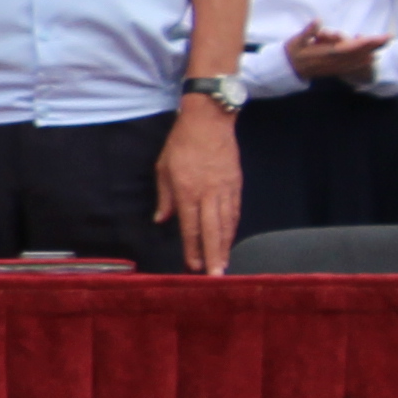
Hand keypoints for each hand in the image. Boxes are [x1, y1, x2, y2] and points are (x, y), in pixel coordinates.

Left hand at [155, 103, 239, 274]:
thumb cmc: (181, 143)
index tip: (193, 267)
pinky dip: (232, 228)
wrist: (209, 121)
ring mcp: (224, 189)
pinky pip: (235, 211)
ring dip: (225, 246)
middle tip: (216, 276)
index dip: (192, 249)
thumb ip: (164, 197)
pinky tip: (230, 239)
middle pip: (212, 231)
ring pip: (227, 224)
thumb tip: (161, 219)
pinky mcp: (236, 184)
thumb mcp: (163, 168)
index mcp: (187, 191)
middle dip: (213, 255)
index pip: (190, 227)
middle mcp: (208, 194)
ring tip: (224, 264)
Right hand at [282, 27, 384, 87]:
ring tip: (384, 43)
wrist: (287, 70)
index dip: (364, 43)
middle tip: (389, 37)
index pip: (350, 47)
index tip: (376, 37)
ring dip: (372, 52)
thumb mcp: (296, 41)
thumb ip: (308, 32)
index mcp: (327, 53)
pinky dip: (363, 61)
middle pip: (358, 53)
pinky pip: (352, 65)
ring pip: (357, 60)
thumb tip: (318, 20)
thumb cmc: (292, 52)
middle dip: (374, 45)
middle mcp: (334, 61)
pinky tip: (371, 57)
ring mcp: (335, 66)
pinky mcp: (335, 69)